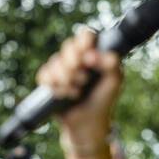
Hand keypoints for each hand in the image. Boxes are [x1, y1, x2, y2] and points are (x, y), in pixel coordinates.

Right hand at [35, 26, 123, 143]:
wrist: (88, 123)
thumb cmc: (103, 100)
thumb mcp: (114, 81)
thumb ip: (112, 64)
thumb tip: (92, 55)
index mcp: (93, 52)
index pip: (85, 35)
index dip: (83, 42)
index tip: (87, 57)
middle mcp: (76, 57)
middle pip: (68, 46)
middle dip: (74, 65)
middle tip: (83, 79)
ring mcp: (61, 68)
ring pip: (55, 62)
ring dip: (66, 79)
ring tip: (76, 92)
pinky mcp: (49, 81)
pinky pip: (44, 75)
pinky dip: (54, 86)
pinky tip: (63, 95)